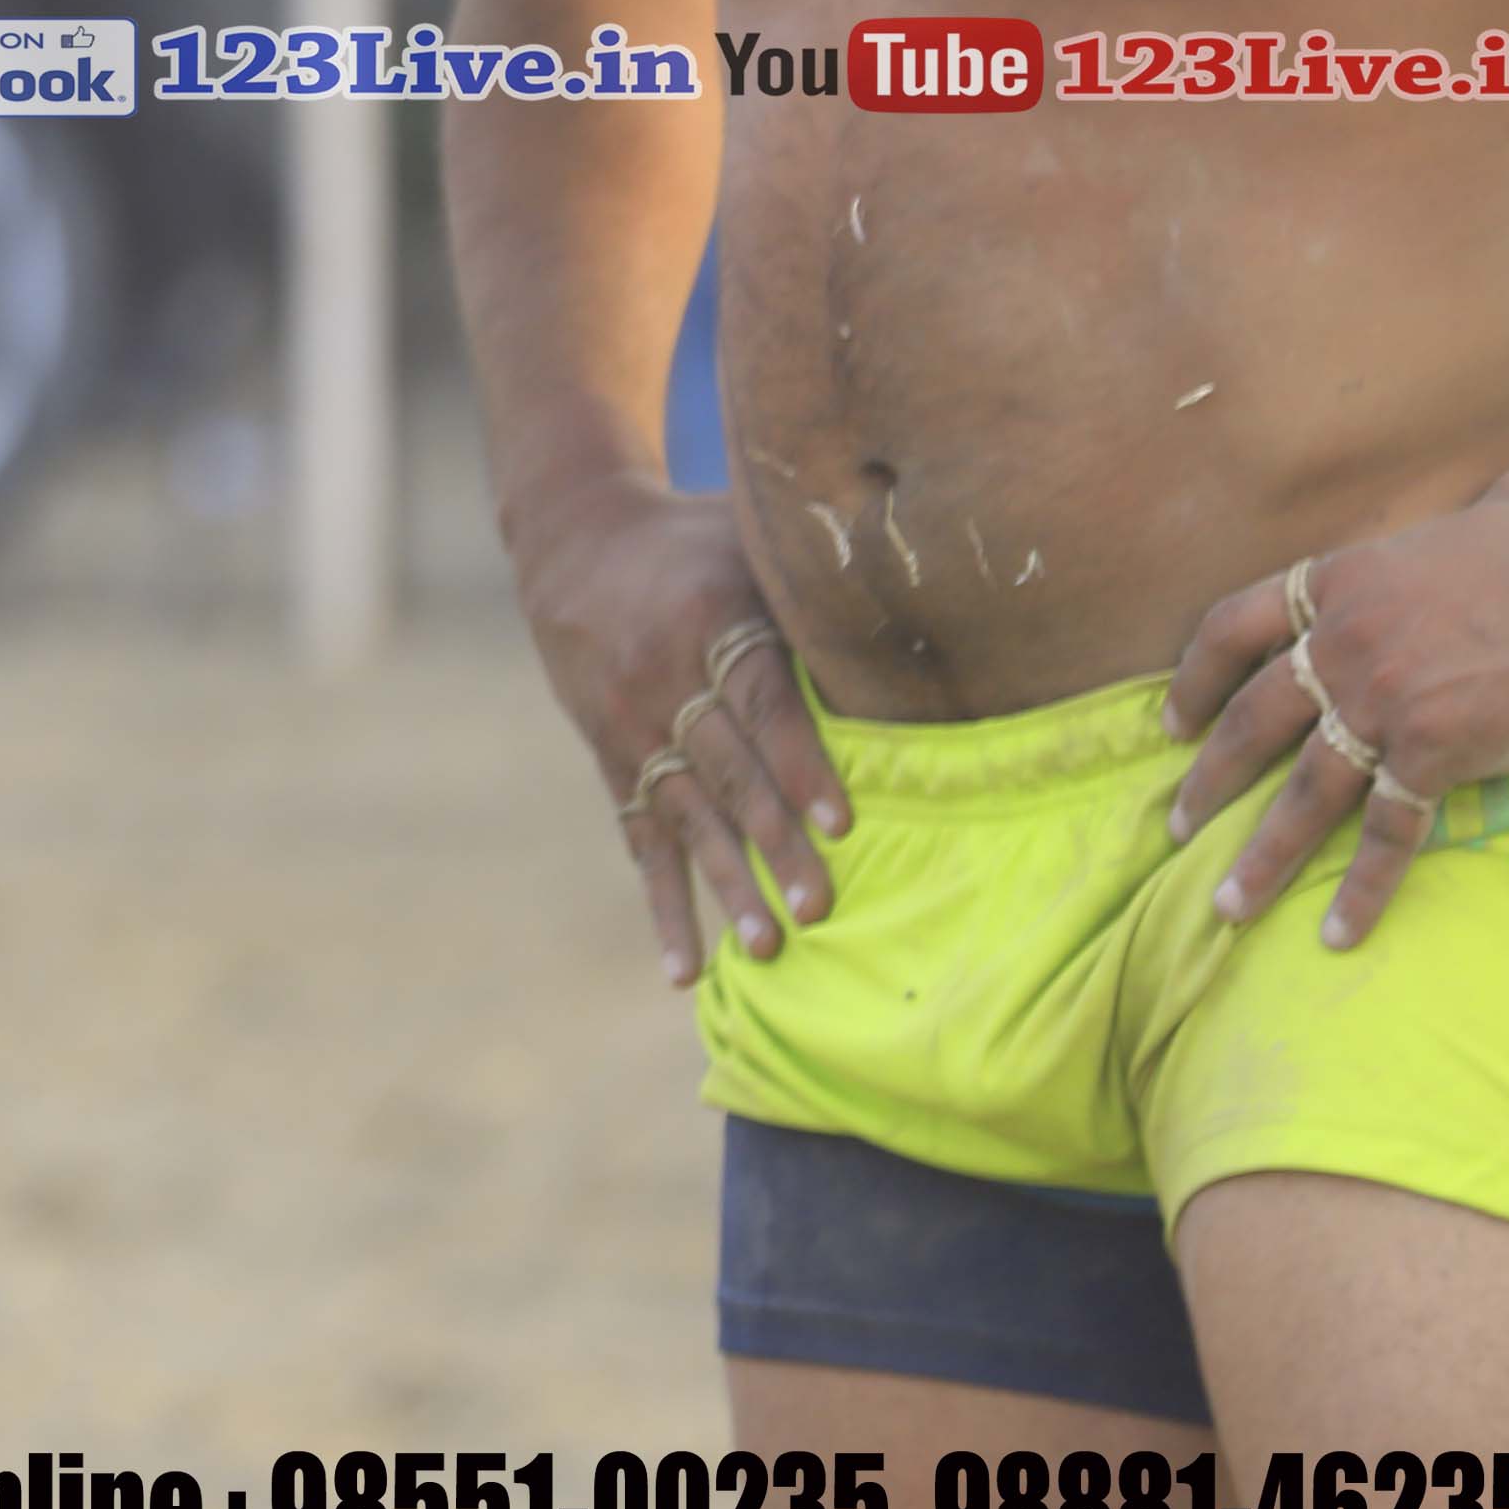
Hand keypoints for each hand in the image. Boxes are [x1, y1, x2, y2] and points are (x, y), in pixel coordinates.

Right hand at [514, 479, 844, 984]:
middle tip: (820, 908)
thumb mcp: (748, 536)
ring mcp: (628, 726)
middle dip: (772, 844)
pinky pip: (638, 842)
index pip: (758, 702)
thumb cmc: (696, 539)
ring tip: (768, 949)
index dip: (800, 763)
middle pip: (725, 771)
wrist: (572, 537)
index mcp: (706, 619)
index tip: (842, 823)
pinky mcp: (612, 760)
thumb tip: (935, 584)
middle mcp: (660, 679)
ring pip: (684, 817)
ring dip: (724, 886)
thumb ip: (818, 576)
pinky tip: (683, 972)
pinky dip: (663, 907)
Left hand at [1165, 447, 1508, 948]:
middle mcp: (1340, 642)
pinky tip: (1335, 933)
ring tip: (1223, 904)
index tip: (1168, 721)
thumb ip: (1489, 502)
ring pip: (1301, 789)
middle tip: (1175, 825)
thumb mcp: (1508, 504)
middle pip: (1250, 719)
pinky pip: (1387, 832)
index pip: (1231, 627)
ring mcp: (1380, 699)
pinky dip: (1360, 888)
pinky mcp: (1434, 751)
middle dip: (1208, 777)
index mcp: (1340, 581)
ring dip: (1260, 854)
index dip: (1193, 678)